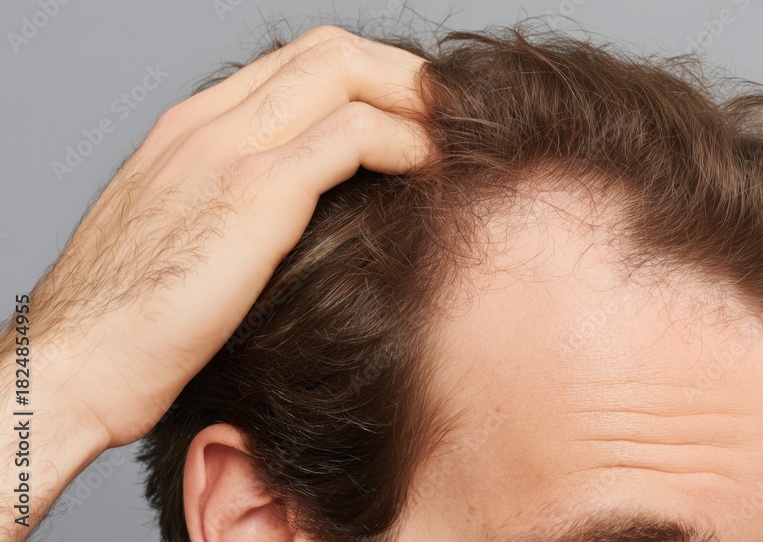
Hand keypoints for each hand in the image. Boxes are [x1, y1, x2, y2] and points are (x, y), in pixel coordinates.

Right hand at [23, 26, 432, 447]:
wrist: (73, 364)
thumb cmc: (127, 320)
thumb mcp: (179, 237)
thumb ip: (228, 205)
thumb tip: (295, 213)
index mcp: (190, 129)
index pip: (293, 65)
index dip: (363, 75)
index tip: (406, 110)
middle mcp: (208, 123)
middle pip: (325, 51)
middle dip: (397, 71)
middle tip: (444, 111)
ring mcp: (228, 150)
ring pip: (342, 72)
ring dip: (409, 96)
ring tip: (451, 132)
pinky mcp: (252, 194)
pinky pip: (349, 136)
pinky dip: (402, 142)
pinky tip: (428, 167)